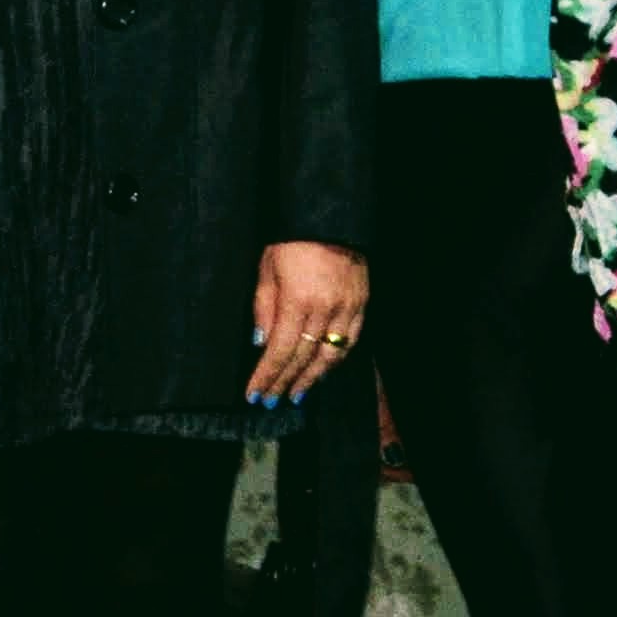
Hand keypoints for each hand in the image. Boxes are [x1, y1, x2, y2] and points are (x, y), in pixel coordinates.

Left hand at [250, 241, 367, 403]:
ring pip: (331, 354)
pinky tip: (322, 370)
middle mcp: (325, 308)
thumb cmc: (291, 239)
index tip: (255, 394)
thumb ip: (264, 308)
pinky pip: (351, 340)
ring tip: (296, 394)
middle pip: (303, 357)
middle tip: (272, 400)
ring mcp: (347, 307)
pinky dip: (335, 359)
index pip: (280, 350)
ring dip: (312, 378)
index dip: (267, 375)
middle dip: (285, 381)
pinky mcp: (361, 303)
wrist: (329, 217)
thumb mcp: (266, 268)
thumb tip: (260, 343)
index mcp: (298, 299)